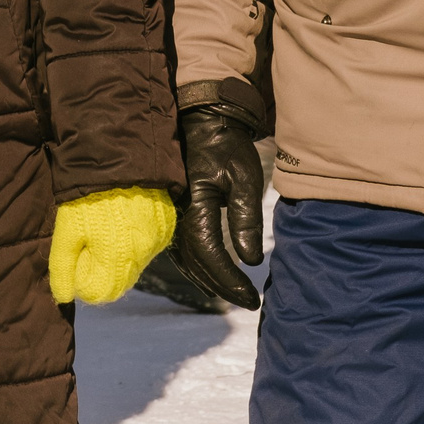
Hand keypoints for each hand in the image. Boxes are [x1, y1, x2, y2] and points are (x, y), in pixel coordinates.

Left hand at [48, 186, 176, 303]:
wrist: (121, 159)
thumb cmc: (87, 198)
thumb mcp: (66, 231)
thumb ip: (63, 268)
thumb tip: (64, 297)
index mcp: (117, 262)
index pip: (99, 294)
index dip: (83, 279)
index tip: (76, 258)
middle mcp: (142, 257)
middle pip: (118, 281)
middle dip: (100, 268)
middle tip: (89, 240)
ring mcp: (157, 242)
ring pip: (134, 263)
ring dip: (118, 254)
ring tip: (106, 225)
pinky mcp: (166, 226)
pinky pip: (148, 244)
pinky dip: (135, 239)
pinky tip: (124, 218)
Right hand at [172, 105, 268, 309]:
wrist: (203, 121)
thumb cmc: (228, 146)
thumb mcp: (245, 177)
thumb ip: (246, 218)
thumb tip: (250, 260)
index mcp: (195, 205)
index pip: (210, 254)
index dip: (230, 280)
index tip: (252, 297)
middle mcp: (177, 214)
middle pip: (196, 263)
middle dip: (222, 286)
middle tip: (249, 302)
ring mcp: (171, 214)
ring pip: (185, 259)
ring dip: (208, 280)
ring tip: (234, 294)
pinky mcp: (173, 212)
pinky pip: (180, 249)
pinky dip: (196, 267)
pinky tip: (210, 277)